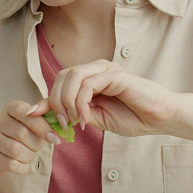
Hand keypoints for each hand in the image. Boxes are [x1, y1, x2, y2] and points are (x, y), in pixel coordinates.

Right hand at [0, 100, 61, 179]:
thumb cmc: (18, 136)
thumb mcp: (30, 123)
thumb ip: (45, 118)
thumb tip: (60, 123)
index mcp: (9, 108)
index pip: (24, 112)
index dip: (41, 125)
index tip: (54, 137)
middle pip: (22, 133)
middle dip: (36, 144)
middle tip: (37, 147)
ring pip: (16, 150)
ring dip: (29, 156)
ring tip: (28, 155)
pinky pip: (12, 165)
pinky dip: (23, 167)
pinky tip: (22, 164)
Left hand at [34, 60, 181, 136]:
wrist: (160, 119)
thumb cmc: (133, 118)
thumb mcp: (95, 118)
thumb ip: (75, 112)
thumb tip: (49, 113)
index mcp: (90, 78)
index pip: (60, 82)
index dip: (45, 98)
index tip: (32, 114)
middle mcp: (96, 70)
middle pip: (61, 76)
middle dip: (55, 101)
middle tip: (62, 123)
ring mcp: (106, 70)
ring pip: (71, 77)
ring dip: (66, 102)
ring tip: (73, 121)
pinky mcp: (115, 75)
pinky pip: (88, 84)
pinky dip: (80, 103)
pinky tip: (85, 118)